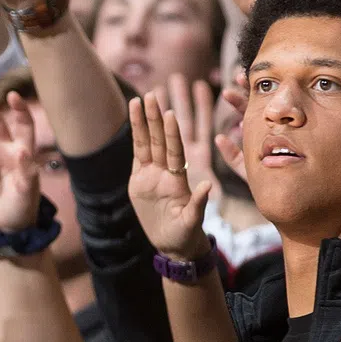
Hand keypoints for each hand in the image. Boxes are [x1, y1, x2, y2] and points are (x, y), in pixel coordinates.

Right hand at [128, 85, 216, 259]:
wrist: (174, 245)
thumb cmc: (187, 235)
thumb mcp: (192, 222)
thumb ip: (197, 204)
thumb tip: (207, 187)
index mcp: (179, 180)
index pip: (175, 151)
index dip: (172, 133)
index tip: (170, 113)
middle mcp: (166, 173)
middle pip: (160, 141)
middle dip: (155, 119)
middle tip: (151, 96)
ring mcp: (153, 175)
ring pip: (147, 144)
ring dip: (143, 123)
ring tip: (139, 100)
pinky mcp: (140, 180)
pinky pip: (137, 155)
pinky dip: (135, 138)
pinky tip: (133, 119)